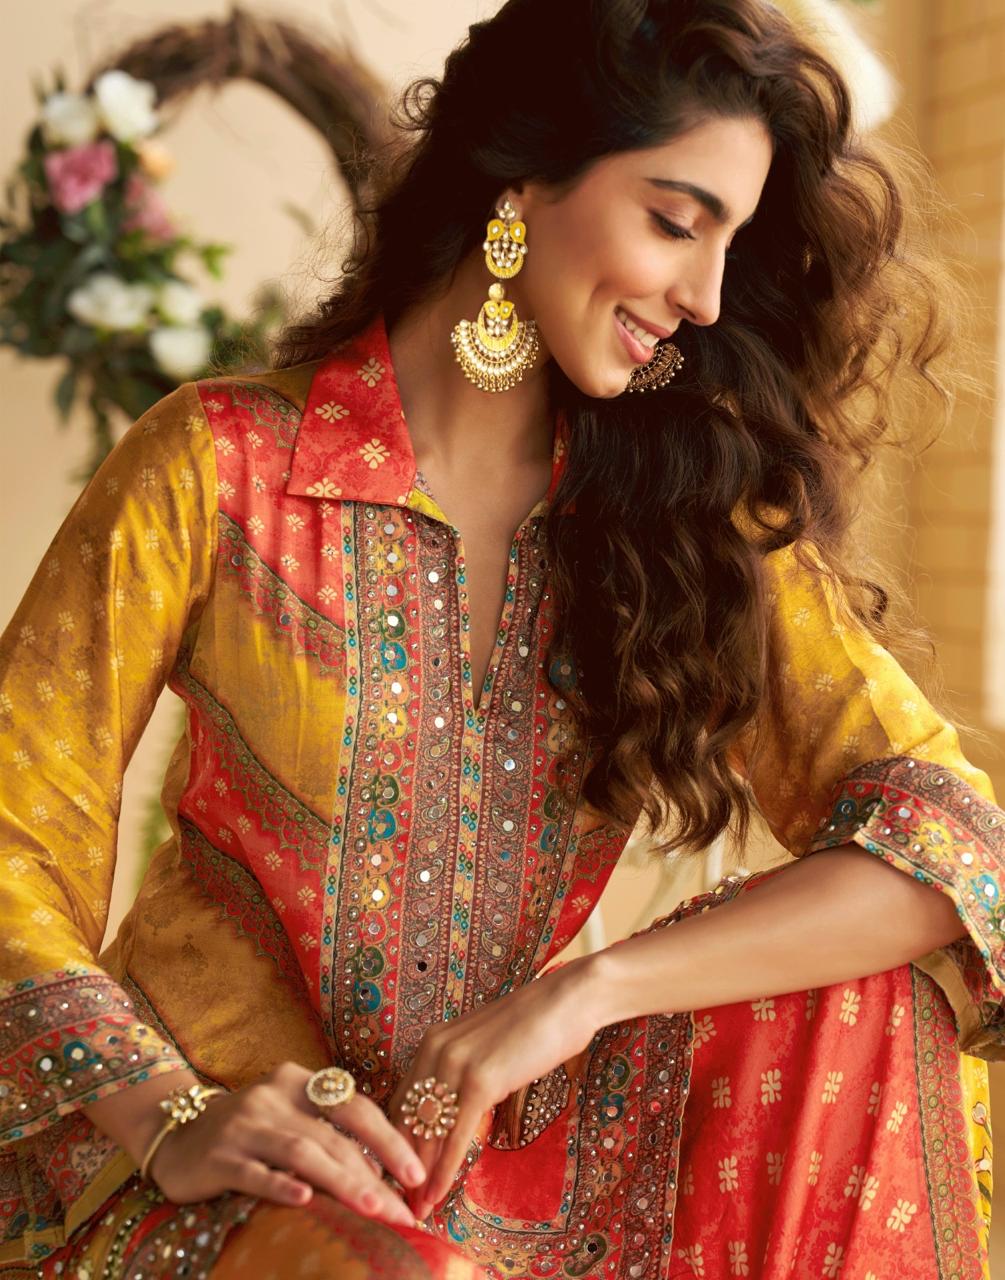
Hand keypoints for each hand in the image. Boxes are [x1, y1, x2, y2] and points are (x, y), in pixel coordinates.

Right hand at [148, 1062, 426, 1227]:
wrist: (175, 1133)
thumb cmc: (249, 1130)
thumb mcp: (289, 1117)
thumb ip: (328, 1133)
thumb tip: (387, 1174)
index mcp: (300, 1081)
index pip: (356, 1107)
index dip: (390, 1140)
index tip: (417, 1175)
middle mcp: (274, 1096)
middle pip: (334, 1136)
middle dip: (374, 1174)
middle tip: (402, 1212)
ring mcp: (245, 1124)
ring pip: (303, 1152)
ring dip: (342, 1182)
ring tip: (374, 1209)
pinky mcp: (219, 1156)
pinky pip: (255, 1172)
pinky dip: (281, 1185)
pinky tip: (304, 1201)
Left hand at [389, 957, 599, 1217]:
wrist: (566, 1001)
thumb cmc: (533, 1027)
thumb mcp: (484, 1048)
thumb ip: (461, 1073)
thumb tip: (452, 1110)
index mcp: (432, 1043)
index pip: (401, 1103)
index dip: (395, 1145)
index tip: (396, 1176)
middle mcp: (435, 1051)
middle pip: (406, 1122)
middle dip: (401, 1167)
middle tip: (398, 1205)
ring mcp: (456, 1064)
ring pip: (426, 1134)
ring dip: (418, 1178)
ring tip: (414, 1212)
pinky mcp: (481, 1080)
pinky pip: (454, 1136)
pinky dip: (443, 1172)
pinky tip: (436, 1196)